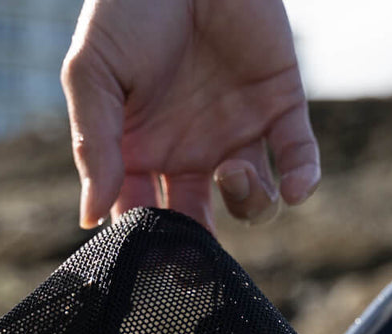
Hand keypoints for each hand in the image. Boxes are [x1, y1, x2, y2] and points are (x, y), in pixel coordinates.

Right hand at [61, 0, 319, 231]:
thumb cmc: (127, 8)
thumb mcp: (92, 75)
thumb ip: (93, 146)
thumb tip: (89, 216)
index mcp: (137, 152)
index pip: (140, 215)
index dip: (146, 239)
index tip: (150, 251)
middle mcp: (186, 151)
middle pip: (197, 222)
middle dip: (200, 244)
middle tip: (200, 249)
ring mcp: (234, 131)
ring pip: (250, 200)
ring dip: (247, 204)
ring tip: (231, 171)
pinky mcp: (279, 105)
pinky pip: (298, 159)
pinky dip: (302, 182)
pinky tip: (296, 188)